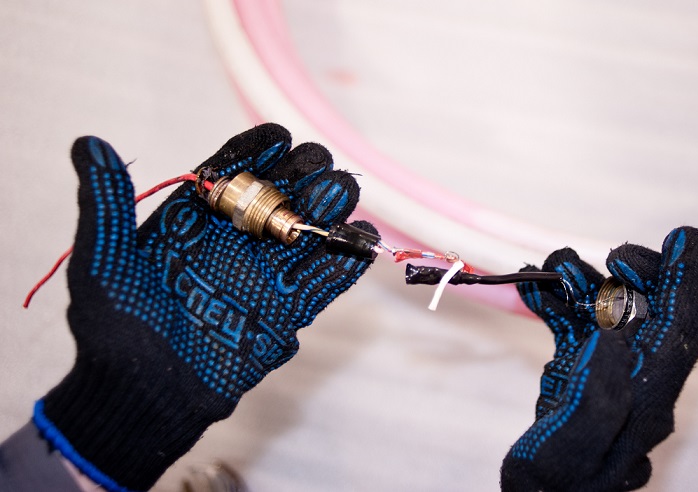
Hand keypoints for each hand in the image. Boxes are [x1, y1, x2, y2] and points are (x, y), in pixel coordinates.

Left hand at [34, 124, 376, 490]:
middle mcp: (234, 242)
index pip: (232, 173)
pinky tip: (361, 242)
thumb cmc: (115, 330)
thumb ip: (104, 204)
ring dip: (329, 210)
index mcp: (194, 221)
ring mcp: (262, 276)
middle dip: (303, 176)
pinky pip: (322, 283)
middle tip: (317, 166)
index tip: (277, 138)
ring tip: (341, 193)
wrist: (143, 395)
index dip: (256, 152)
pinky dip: (345, 263)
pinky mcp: (284, 313)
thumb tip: (89, 143)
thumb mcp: (103, 264)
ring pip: (307, 232)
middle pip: (279, 196)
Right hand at [501, 227, 697, 490]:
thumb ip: (599, 400)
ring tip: (552, 269)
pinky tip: (532, 290)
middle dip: (634, 274)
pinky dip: (553, 303)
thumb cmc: (554, 488)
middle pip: (649, 312)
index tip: (682, 239)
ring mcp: (606, 372)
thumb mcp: (572, 455)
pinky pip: (572, 325)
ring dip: (582, 283)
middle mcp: (634, 380)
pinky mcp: (577, 370)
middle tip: (610, 256)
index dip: (683, 281)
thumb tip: (614, 342)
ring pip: (607, 311)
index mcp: (646, 400)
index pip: (678, 331)